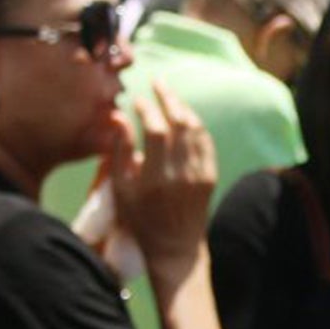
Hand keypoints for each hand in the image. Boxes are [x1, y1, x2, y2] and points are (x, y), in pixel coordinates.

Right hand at [109, 80, 216, 282]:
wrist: (175, 246)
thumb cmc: (141, 219)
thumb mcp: (121, 190)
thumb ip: (119, 152)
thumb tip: (118, 118)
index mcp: (155, 177)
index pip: (155, 130)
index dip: (146, 109)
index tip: (137, 99)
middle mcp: (181, 173)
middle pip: (179, 123)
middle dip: (169, 98)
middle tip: (158, 82)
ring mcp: (200, 174)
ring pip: (196, 130)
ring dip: (183, 108)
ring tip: (170, 95)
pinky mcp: (210, 176)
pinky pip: (206, 142)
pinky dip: (196, 125)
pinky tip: (185, 116)